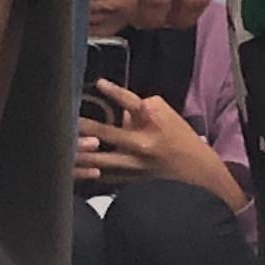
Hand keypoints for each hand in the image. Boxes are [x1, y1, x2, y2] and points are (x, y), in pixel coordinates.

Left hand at [76, 86, 244, 211]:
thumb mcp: (167, 120)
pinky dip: (87, 172)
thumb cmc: (183, 144)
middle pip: (105, 132)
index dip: (114, 91)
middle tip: (63, 117)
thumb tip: (117, 108)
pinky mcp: (132, 181)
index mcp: (155, 123)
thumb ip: (138, 112)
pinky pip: (103, 176)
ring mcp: (136, 165)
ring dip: (79, 152)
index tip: (99, 83)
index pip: (132, 102)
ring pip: (99, 159)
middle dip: (81, 125)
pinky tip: (71, 168)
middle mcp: (143, 144)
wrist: (203, 178)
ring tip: (61, 144)